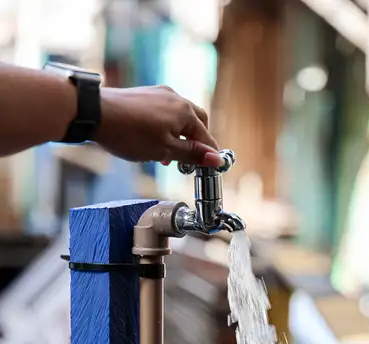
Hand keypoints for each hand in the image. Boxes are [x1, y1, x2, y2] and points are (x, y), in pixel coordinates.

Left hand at [96, 85, 222, 167]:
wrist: (95, 113)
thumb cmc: (130, 134)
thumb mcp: (164, 150)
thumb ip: (192, 154)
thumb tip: (216, 159)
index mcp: (185, 111)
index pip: (206, 136)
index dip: (208, 154)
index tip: (209, 168)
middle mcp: (176, 98)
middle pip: (196, 123)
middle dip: (195, 142)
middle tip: (188, 162)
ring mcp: (159, 94)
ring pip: (179, 117)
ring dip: (179, 136)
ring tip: (166, 156)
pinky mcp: (145, 95)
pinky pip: (164, 112)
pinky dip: (166, 128)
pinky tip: (153, 140)